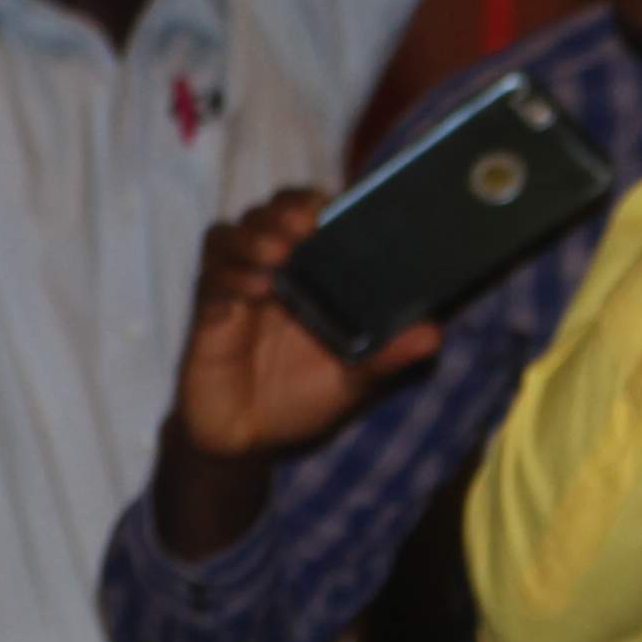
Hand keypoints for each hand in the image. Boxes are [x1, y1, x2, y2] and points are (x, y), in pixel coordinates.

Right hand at [169, 186, 434, 463]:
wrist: (246, 440)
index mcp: (310, 277)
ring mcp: (234, 290)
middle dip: (282, 210)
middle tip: (303, 225)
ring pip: (227, 235)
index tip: (329, 204)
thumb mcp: (353, 382)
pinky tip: (255, 290)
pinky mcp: (208, 313)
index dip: (312, 200)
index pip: (306, 215)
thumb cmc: (299, 401)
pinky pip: (210, 279)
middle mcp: (270, 274)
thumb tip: (432, 335)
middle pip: (265, 213)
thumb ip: (387, 358)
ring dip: (252, 236)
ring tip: (277, 255)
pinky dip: (231, 275)